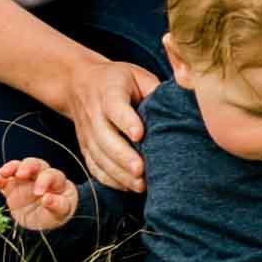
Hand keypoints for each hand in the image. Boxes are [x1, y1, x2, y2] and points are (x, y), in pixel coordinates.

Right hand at [0, 158, 78, 231]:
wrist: (42, 222)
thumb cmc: (55, 214)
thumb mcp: (61, 213)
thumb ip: (58, 205)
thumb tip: (48, 199)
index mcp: (57, 181)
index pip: (52, 175)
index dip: (45, 181)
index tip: (39, 194)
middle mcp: (41, 176)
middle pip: (35, 164)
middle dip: (27, 167)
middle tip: (20, 174)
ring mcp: (25, 180)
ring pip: (18, 167)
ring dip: (11, 168)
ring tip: (2, 173)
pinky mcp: (11, 187)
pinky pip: (3, 181)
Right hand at [60, 58, 159, 190]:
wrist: (79, 83)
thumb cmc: (117, 80)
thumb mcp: (136, 75)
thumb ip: (155, 89)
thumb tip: (182, 103)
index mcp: (109, 91)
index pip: (115, 107)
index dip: (127, 121)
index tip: (140, 135)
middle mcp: (94, 113)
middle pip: (105, 137)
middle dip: (123, 156)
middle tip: (141, 170)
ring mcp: (87, 133)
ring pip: (99, 156)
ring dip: (118, 173)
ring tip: (139, 184)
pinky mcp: (85, 147)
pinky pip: (94, 167)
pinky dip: (110, 180)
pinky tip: (128, 186)